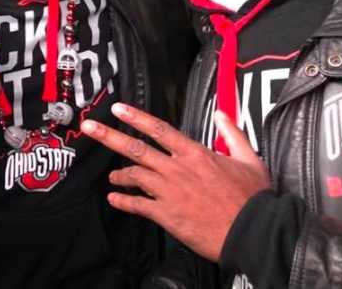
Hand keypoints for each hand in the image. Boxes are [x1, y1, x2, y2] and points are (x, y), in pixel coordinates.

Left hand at [82, 104, 269, 261]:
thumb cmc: (252, 197)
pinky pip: (137, 205)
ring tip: (113, 176)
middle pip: (136, 148)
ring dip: (120, 174)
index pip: (159, 129)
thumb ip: (232, 133)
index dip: (136, 117)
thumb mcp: (248, 158)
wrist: (252, 232)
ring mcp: (169, 191)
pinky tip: (114, 199)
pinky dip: (123, 201)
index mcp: (195, 153)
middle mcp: (177, 169)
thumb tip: (221, 115)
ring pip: (135, 176)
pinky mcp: (167, 214)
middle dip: (109, 136)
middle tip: (89, 128)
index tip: (118, 108)